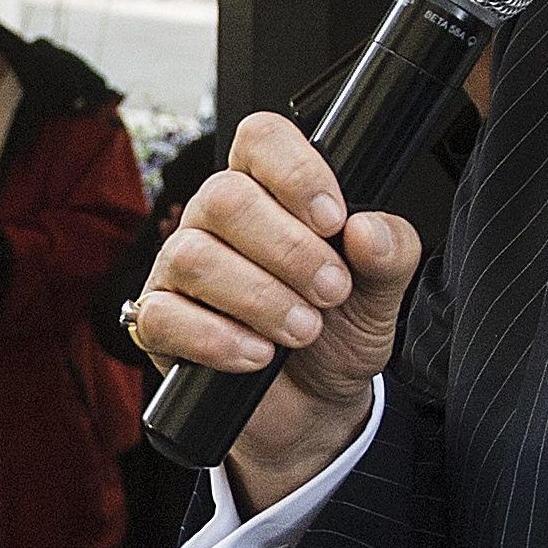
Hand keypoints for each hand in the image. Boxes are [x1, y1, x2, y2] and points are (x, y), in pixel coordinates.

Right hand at [131, 111, 420, 506]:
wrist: (314, 406)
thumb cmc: (337, 333)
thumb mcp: (381, 294)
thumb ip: (389, 253)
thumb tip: (368, 229)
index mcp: (270, 192)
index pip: (261, 140)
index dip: (295, 170)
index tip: (332, 219)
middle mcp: (217, 220)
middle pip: (226, 197)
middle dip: (289, 250)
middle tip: (332, 291)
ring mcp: (179, 269)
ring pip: (195, 256)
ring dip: (259, 297)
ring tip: (303, 330)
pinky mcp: (158, 322)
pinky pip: (165, 316)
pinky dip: (218, 339)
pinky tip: (258, 355)